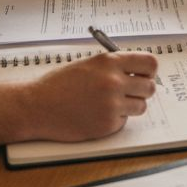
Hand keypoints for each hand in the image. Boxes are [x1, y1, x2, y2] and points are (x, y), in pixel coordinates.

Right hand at [24, 52, 158, 140]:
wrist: (37, 106)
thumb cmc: (58, 85)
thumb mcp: (87, 65)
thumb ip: (113, 67)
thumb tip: (138, 73)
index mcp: (109, 62)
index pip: (150, 63)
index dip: (149, 71)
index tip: (144, 76)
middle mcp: (114, 82)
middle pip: (150, 87)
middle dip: (142, 91)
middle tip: (129, 93)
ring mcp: (112, 104)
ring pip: (141, 106)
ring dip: (130, 107)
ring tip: (109, 104)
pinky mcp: (107, 124)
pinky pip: (124, 122)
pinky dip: (114, 120)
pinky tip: (95, 115)